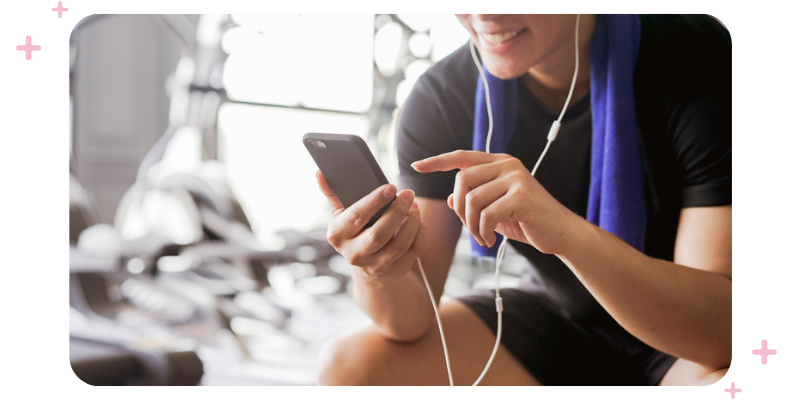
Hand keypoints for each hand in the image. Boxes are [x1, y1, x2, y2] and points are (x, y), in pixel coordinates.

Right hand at [315, 170, 426, 279]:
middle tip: (409, 193)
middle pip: (379, 234)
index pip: (357, 217)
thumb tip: (320, 173)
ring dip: (411, 222)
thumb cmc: (354, 230)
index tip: (391, 187)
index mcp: (338, 235)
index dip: (375, 201)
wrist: (365, 264)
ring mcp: (375, 266)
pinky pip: (412, 252)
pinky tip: (419, 221)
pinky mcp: (394, 271)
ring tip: (415, 205)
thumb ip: (333, 193)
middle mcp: (354, 254)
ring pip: (399, 245)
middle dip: (397, 212)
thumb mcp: (340, 214)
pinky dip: (420, 234)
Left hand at [412, 150, 575, 254]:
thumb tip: (452, 197)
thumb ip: (475, 201)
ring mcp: (516, 177)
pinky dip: (482, 232)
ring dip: (470, 225)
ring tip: (480, 238)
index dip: (437, 161)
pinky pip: (486, 214)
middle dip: (459, 209)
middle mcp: (507, 164)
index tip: (416, 166)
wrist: (560, 233)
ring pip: (472, 199)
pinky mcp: (522, 195)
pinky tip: (489, 242)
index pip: (462, 157)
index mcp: (499, 163)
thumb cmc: (527, 221)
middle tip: (469, 229)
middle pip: (462, 179)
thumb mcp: (496, 210)